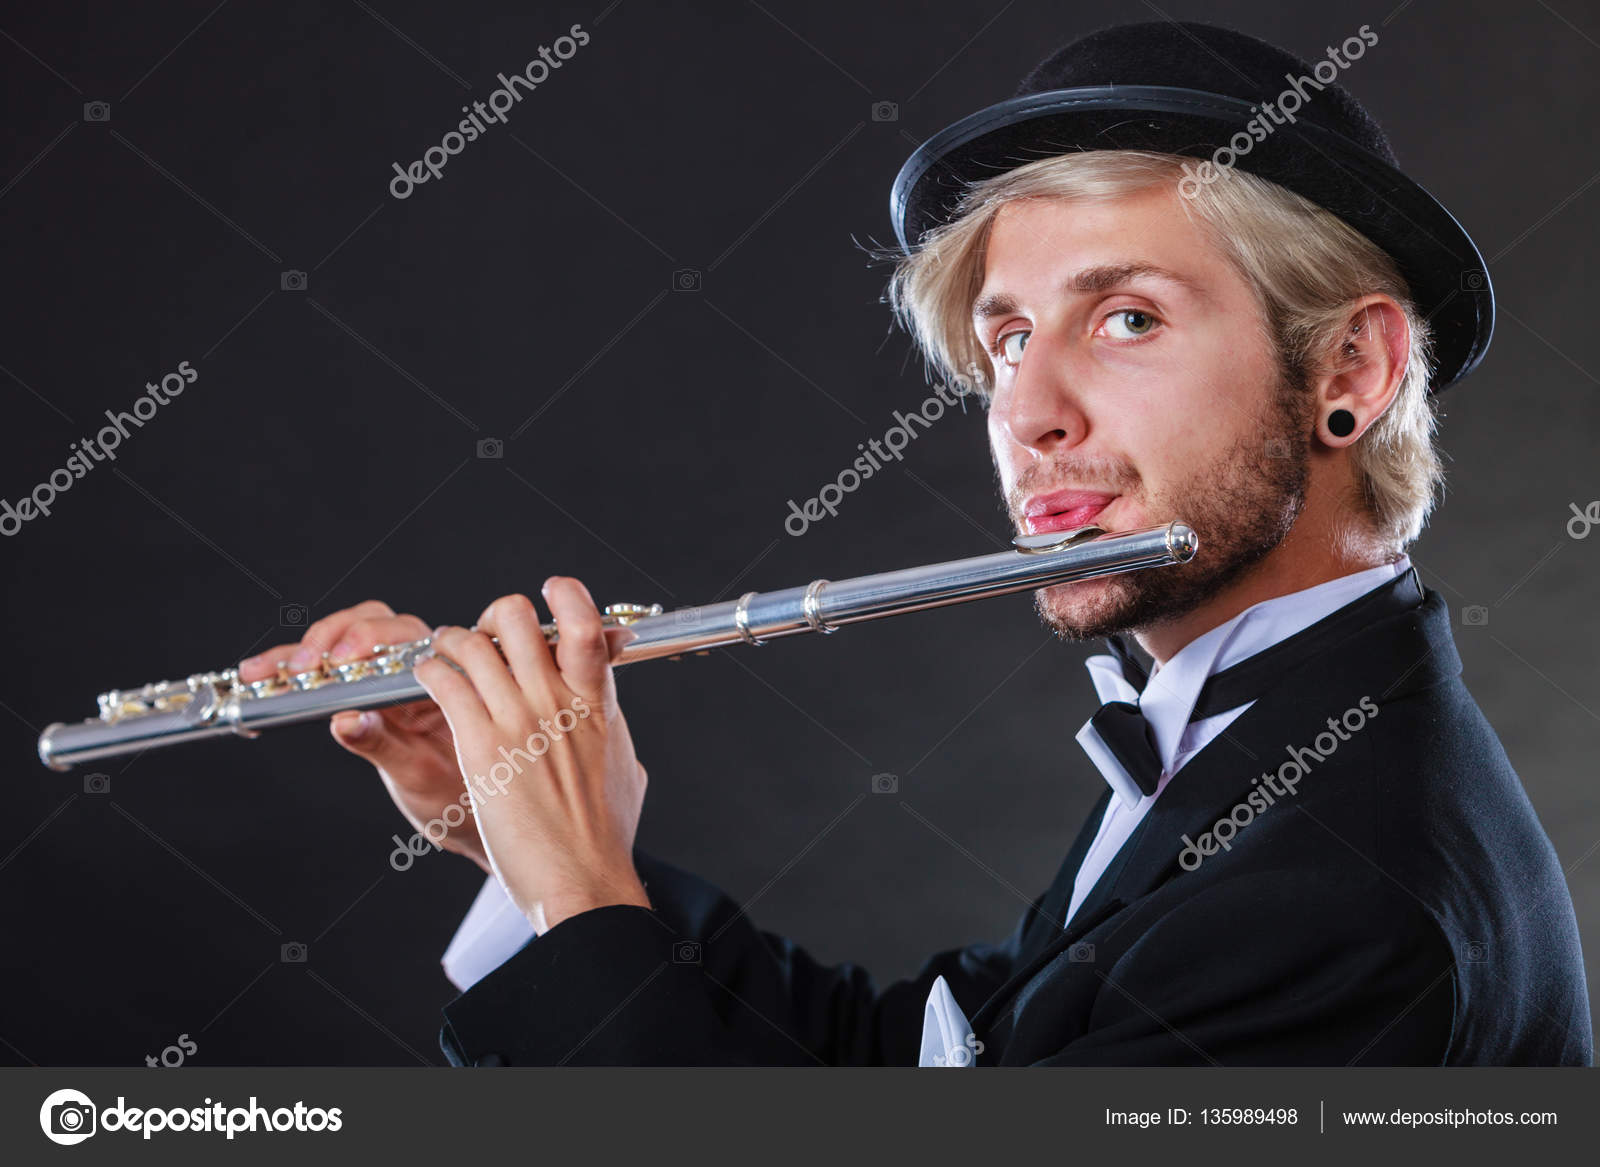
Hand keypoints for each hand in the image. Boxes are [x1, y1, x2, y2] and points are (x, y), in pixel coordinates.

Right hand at [238, 601, 490, 872]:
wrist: (464, 820)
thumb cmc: (456, 796)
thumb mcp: (419, 773)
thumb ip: (383, 744)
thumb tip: (344, 720)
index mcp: (443, 680)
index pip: (402, 636)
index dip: (365, 639)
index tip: (337, 661)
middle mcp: (417, 672)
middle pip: (370, 625)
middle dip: (328, 638)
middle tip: (299, 667)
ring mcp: (387, 681)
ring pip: (343, 642)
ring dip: (300, 651)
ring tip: (262, 671)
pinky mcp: (362, 696)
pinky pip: (328, 672)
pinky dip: (291, 670)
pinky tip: (261, 674)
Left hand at [414, 578, 650, 930]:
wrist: (583, 877)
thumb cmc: (605, 835)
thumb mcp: (624, 767)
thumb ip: (613, 734)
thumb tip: (614, 729)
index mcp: (597, 701)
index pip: (584, 624)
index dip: (565, 597)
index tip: (548, 597)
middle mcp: (556, 699)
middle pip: (517, 618)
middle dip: (495, 619)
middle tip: (485, 638)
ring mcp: (517, 719)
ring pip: (471, 643)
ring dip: (452, 642)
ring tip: (445, 655)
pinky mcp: (480, 745)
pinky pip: (444, 681)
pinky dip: (429, 672)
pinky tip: (427, 681)